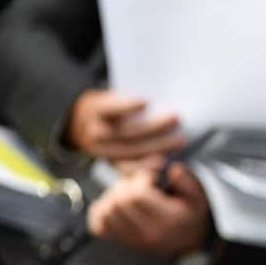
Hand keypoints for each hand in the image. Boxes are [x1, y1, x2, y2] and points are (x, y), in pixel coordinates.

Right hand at [66, 88, 184, 160]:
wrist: (86, 125)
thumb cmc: (111, 107)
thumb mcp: (112, 96)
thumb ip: (130, 98)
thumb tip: (164, 95)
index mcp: (95, 110)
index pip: (110, 107)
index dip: (126, 106)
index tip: (145, 101)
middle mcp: (95, 132)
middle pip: (126, 132)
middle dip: (154, 127)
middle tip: (176, 118)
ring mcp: (103, 151)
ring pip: (131, 151)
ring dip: (157, 147)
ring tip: (179, 141)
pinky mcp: (112, 164)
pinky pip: (129, 168)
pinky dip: (147, 167)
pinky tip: (164, 163)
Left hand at [86, 164, 210, 257]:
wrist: (189, 246)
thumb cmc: (191, 216)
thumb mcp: (197, 197)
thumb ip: (187, 180)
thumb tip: (173, 169)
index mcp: (168, 220)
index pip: (138, 195)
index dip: (140, 180)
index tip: (150, 179)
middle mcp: (149, 232)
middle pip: (119, 201)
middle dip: (126, 186)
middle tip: (139, 185)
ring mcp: (133, 239)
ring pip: (107, 211)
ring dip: (113, 197)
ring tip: (128, 195)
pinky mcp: (122, 242)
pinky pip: (98, 226)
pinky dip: (101, 212)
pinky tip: (115, 206)